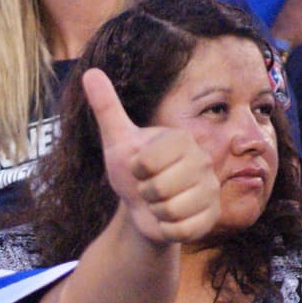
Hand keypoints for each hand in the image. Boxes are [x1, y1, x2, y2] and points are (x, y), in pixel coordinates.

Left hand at [85, 68, 220, 246]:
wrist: (142, 206)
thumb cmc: (132, 171)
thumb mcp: (116, 141)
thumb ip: (106, 107)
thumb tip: (90, 71)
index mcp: (182, 139)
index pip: (148, 161)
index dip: (135, 170)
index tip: (139, 166)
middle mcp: (203, 160)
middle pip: (159, 189)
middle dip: (144, 193)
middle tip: (148, 188)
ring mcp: (211, 189)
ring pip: (170, 211)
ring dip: (156, 212)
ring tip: (159, 203)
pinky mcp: (211, 216)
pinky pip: (180, 231)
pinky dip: (166, 230)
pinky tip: (168, 220)